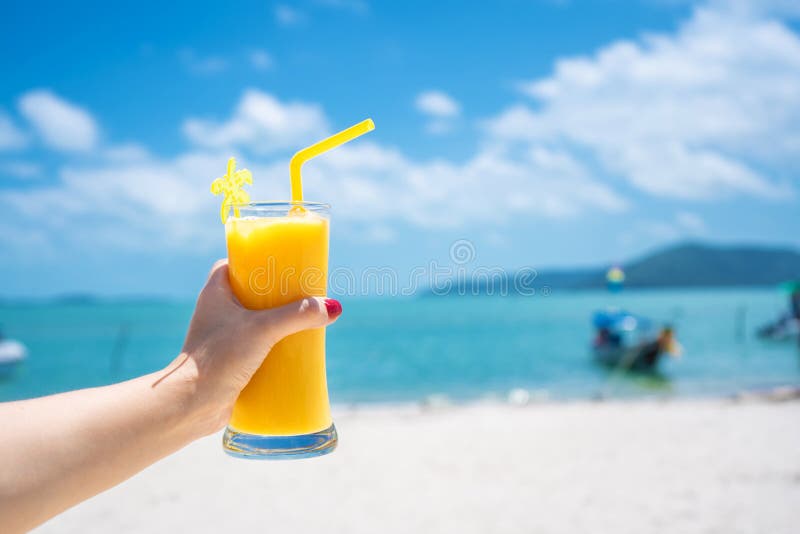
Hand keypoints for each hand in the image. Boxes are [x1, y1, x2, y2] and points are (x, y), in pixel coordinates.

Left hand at [165, 259, 341, 436]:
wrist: (192, 405)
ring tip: (305, 320)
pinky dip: (275, 345)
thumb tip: (332, 307)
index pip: (236, 264)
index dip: (258, 261)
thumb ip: (297, 316)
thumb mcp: (263, 330)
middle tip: (303, 292)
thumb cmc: (218, 358)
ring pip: (256, 321)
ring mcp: (223, 338)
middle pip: (252, 293)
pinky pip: (257, 346)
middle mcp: (217, 313)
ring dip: (279, 322)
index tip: (283, 264)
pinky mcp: (231, 361)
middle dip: (278, 294)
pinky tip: (295, 349)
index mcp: (215, 293)